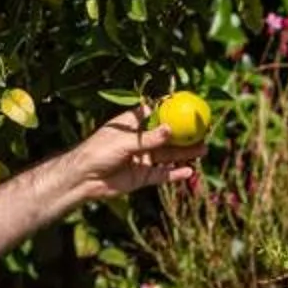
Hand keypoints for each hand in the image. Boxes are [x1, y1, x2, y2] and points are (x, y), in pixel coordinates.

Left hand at [68, 108, 205, 202]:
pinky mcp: (142, 176)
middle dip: (185, 135)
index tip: (191, 108)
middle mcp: (140, 140)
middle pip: (167, 137)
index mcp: (133, 125)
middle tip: (204, 133)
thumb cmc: (97, 152)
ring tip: (203, 151)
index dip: (172, 111)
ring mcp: (142, 158)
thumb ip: (148, 138)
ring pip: (168, 155)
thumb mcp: (124, 141)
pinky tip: (189, 171)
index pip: (155, 114)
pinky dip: (175, 173)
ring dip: (185, 153)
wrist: (83, 179)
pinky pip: (163, 174)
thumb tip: (171, 129)